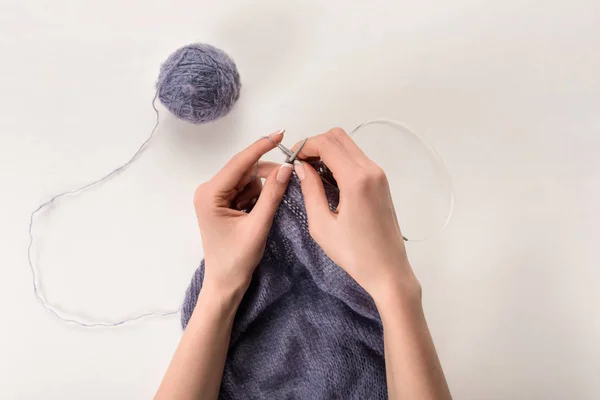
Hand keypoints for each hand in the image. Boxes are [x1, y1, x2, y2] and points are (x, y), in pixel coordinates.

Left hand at [193, 130, 292, 297]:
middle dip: (266, 176)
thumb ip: (272, 194)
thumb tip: (287, 167)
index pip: (240, 163)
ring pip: (248, 180)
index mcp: (210, 194)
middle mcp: (209, 190)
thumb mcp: (258, 225)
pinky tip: (258, 214)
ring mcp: (215, 196)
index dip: (262, 147)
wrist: (225, 284)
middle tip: (289, 181)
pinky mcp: (222, 203)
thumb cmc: (237, 260)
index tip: (281, 134)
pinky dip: (257, 197)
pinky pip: (246, 190)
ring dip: (262, 190)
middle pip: (245, 170)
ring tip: (262, 214)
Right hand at [292, 128, 420, 303]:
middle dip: (315, 144)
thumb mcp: (322, 225)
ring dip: (328, 152)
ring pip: (349, 146)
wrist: (388, 270)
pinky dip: (339, 161)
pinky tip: (328, 181)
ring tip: (311, 174)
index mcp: (356, 180)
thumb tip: (300, 167)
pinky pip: (357, 159)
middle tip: (300, 164)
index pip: (327, 144)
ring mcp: (379, 175)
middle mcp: (371, 171)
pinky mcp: (381, 183)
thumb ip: (310, 191)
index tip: (291, 159)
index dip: (305, 145)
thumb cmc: (355, 254)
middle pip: (339, 137)